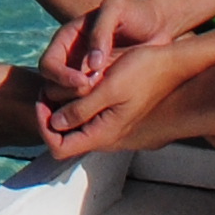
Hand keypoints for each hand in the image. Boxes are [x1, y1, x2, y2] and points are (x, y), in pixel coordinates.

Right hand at [40, 0, 174, 95]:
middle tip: (95, 93)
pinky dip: (96, 110)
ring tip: (104, 101)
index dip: (60, 76)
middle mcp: (72, 60)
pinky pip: (91, 104)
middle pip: (52, 86)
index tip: (84, 82)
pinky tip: (112, 108)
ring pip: (69, 100)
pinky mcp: (103, 87)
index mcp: (67, 40)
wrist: (159, 25)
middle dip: (69, 94)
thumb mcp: (116, 10)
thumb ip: (101, 32)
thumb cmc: (136, 12)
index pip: (48, 65)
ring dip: (82, 104)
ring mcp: (86, 75)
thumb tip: (92, 64)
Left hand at [40, 37, 203, 160]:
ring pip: (73, 124)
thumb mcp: (110, 88)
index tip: (42, 100)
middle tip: (47, 87)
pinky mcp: (112, 114)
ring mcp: (109, 126)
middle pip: (63, 137)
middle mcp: (104, 135)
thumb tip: (55, 123)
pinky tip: (79, 80)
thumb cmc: (144, 73)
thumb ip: (82, 108)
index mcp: (103, 134)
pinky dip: (75, 100)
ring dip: (62, 105)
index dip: (44, 127)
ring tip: (63, 81)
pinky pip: (85, 114)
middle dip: (50, 114)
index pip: (58, 148)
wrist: (173, 66)